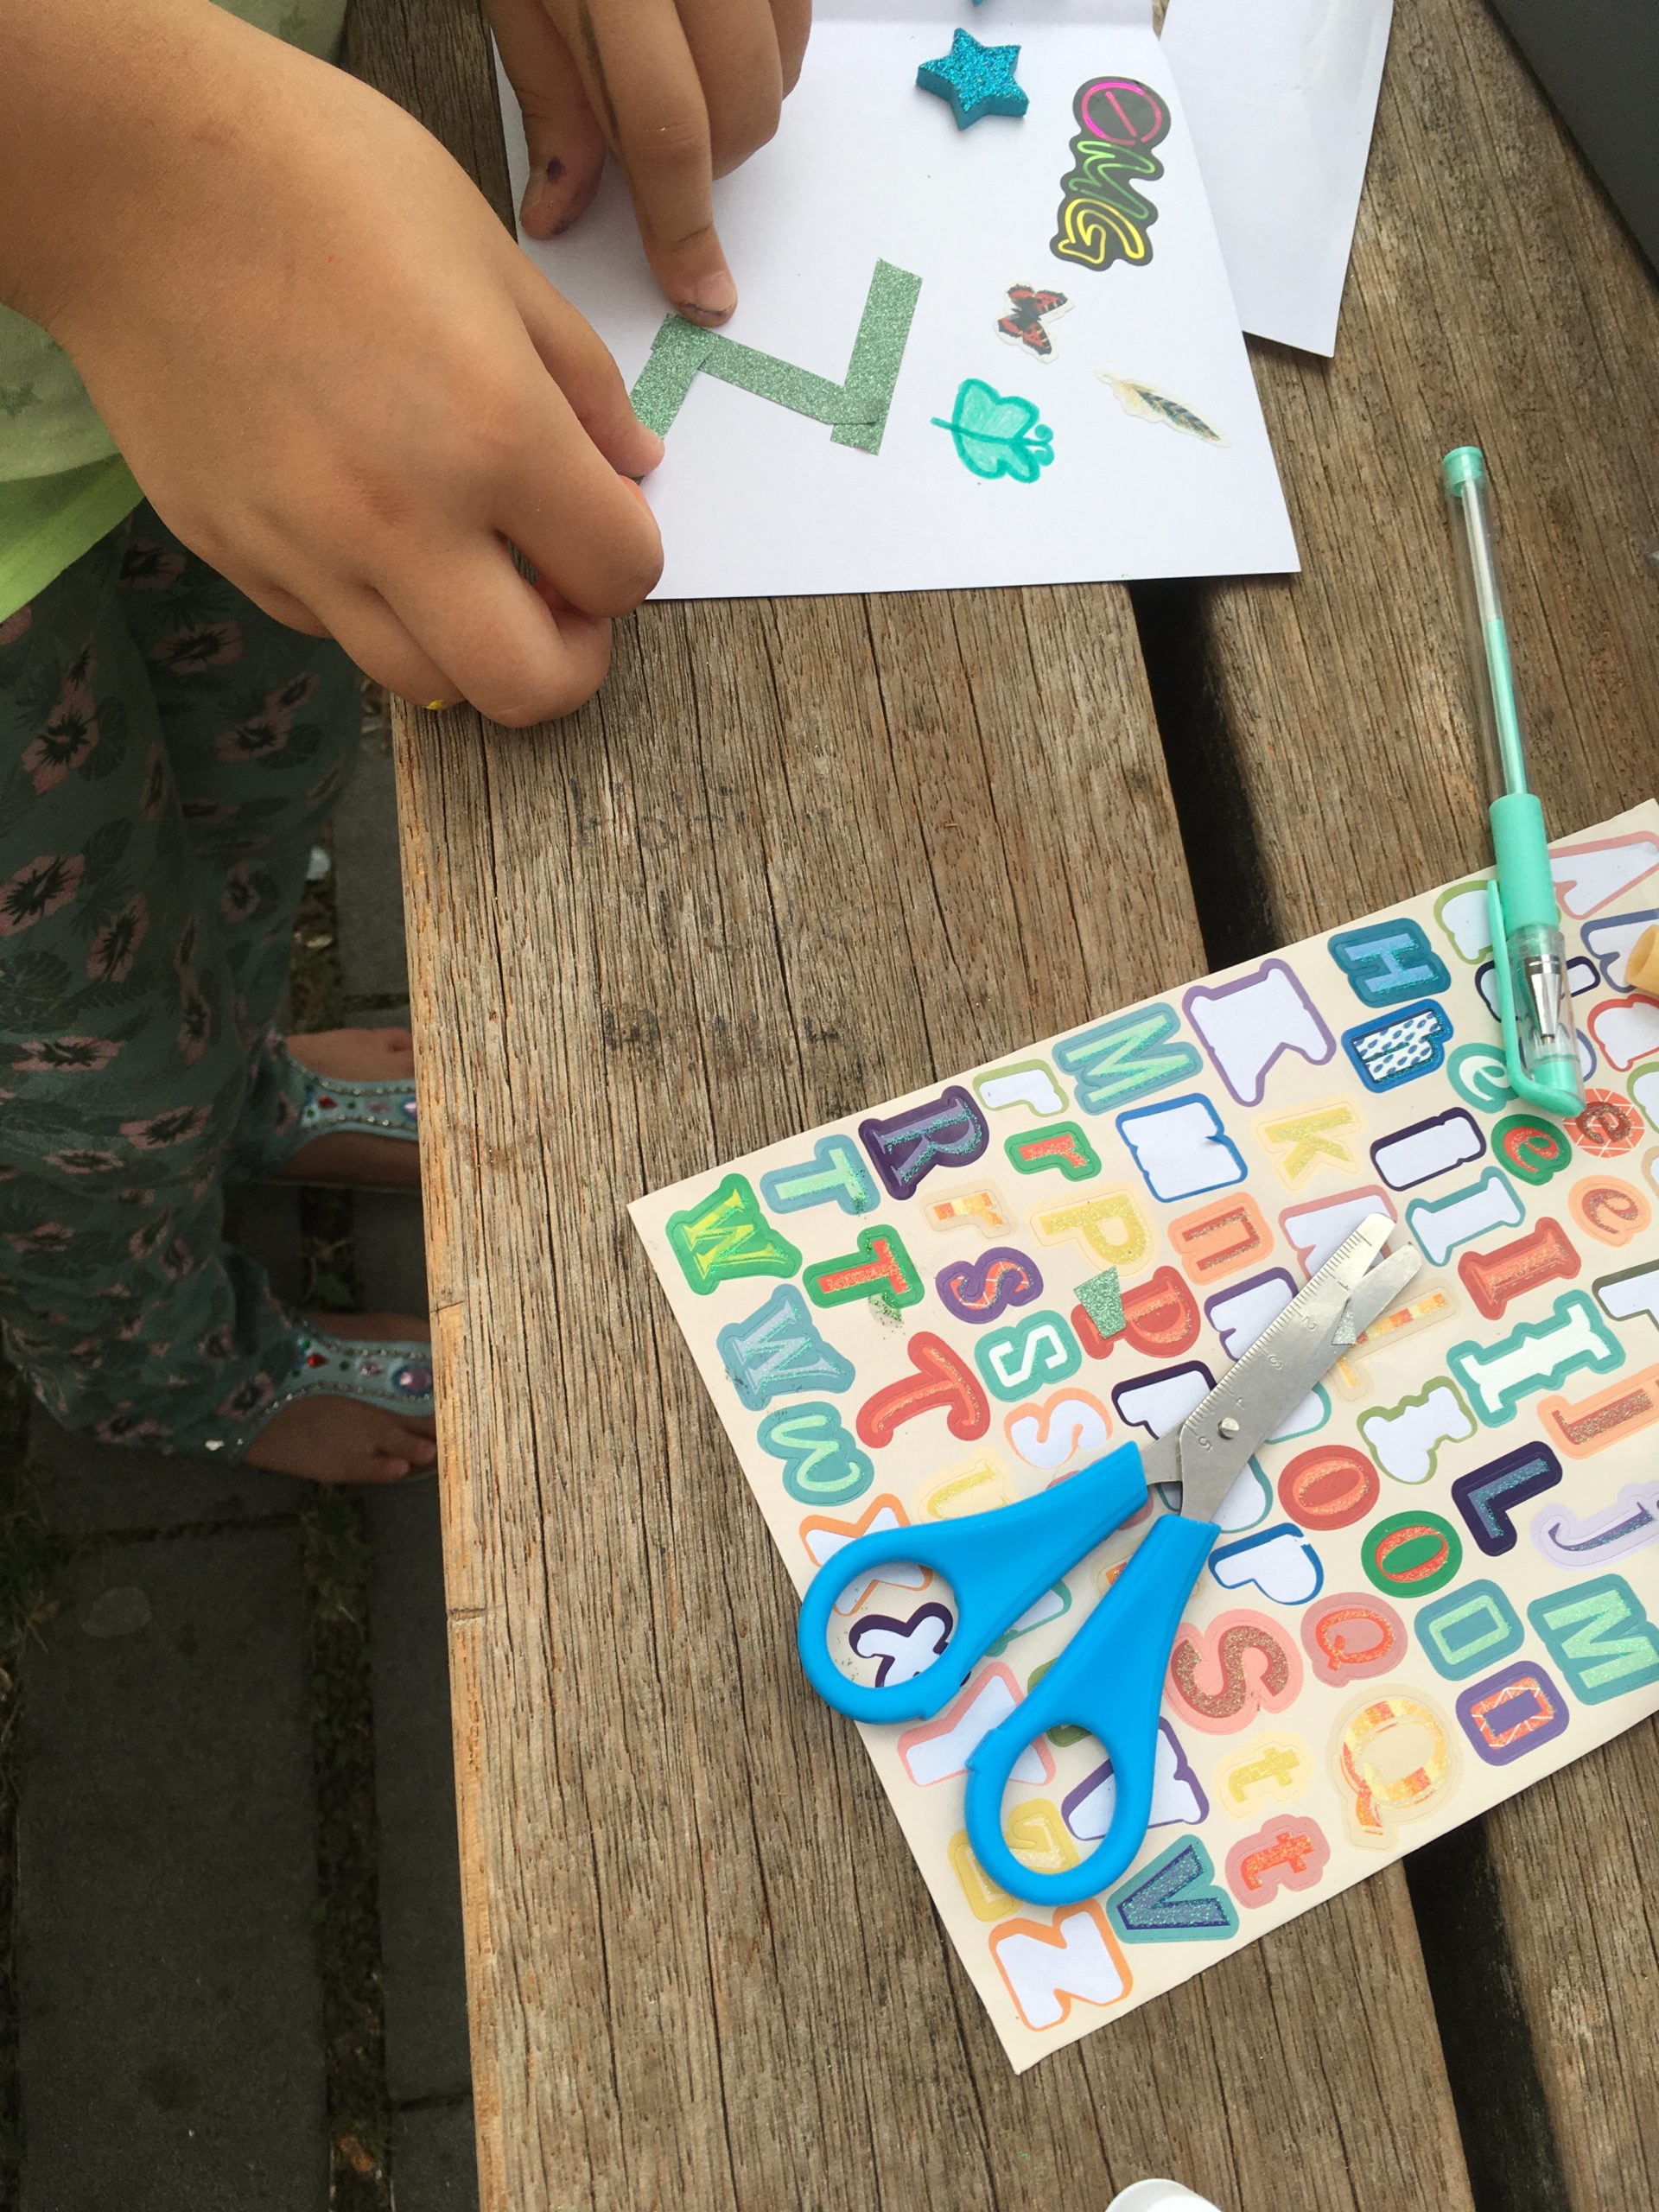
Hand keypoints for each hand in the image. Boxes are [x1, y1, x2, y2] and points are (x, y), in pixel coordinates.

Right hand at [2, 0, 662, 724]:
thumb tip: (633, 468)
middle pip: (527, 687)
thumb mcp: (493, 256)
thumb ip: (581, 383)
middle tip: (562, 600)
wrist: (132, 171)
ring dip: (470, 645)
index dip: (632, 557)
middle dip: (569, 660)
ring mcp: (308, 550)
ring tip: (468, 568)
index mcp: (494, 431)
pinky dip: (374, 604)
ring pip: (425, 681)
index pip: (621, 574)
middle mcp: (404, 519)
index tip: (609, 525)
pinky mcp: (234, 553)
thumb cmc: (318, 177)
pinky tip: (371, 527)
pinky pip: (332, 629)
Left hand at [491, 0, 811, 324]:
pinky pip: (797, 21)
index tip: (699, 293)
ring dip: (737, 107)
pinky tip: (711, 30)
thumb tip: (562, 212)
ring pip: (779, 75)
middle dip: (706, 164)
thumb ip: (549, 105)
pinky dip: (764, 51)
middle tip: (657, 152)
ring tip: (679, 72)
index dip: (682, 225)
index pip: (664, 129)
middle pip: (740, 113)